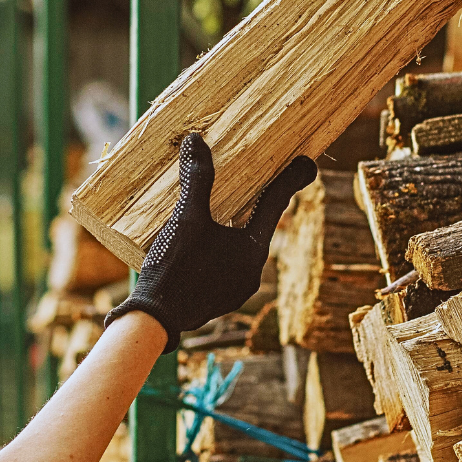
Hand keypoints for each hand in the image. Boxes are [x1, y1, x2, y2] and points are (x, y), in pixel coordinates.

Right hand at [106, 133, 315, 351]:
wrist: (154, 320)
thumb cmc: (175, 268)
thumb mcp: (186, 219)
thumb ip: (196, 180)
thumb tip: (196, 141)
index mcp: (252, 252)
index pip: (275, 206)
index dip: (290, 180)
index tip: (307, 163)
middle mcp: (251, 272)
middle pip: (258, 226)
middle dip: (256, 203)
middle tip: (255, 180)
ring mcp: (235, 289)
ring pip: (240, 247)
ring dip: (232, 227)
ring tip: (218, 209)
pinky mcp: (217, 298)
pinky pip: (225, 263)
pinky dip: (219, 246)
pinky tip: (201, 241)